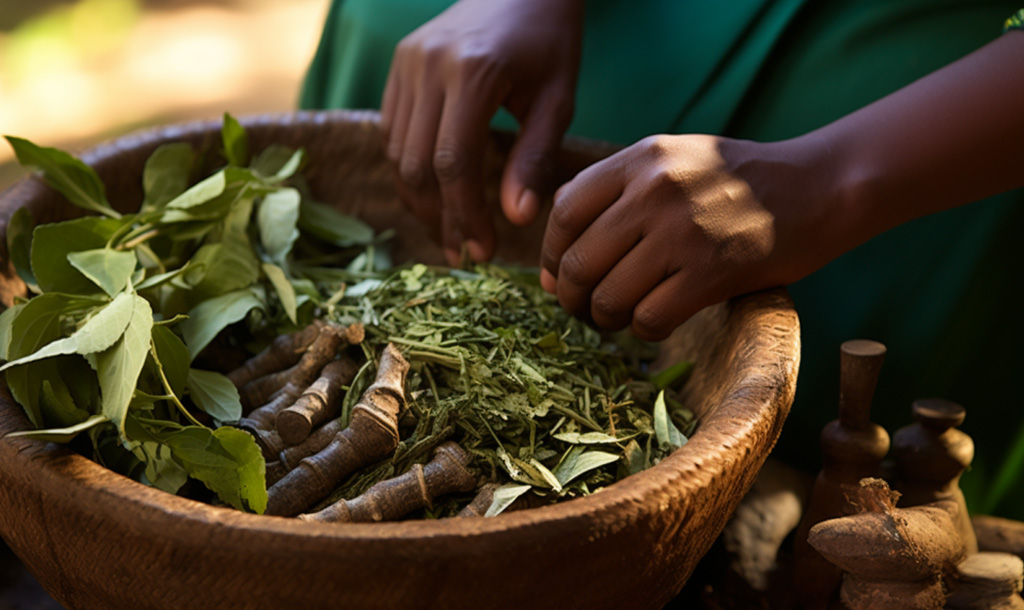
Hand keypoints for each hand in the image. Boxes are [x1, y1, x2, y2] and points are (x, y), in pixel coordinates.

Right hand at [381, 0, 582, 264]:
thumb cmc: (550, 42)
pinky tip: (435, 193)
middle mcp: (428, 65)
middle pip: (415, 164)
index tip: (483, 252)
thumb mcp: (556, 100)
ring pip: (396, 151)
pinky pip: (391, 130)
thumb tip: (516, 219)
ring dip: (419, 199)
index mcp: (474, 72)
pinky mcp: (398, 64)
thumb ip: (534, 159)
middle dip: (438, 217)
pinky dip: (408, 168)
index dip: (464, 215)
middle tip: (463, 253)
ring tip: (450, 231)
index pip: (453, 162)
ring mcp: (406, 62)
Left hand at [540, 134, 850, 340]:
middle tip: (582, 308)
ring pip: (608, 297)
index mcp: (640, 158)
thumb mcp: (672, 160)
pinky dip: (642, 330)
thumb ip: (613, 194)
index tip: (556, 275)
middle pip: (577, 261)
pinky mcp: (712, 273)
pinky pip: (649, 318)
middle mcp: (655, 190)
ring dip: (604, 319)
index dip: (550, 252)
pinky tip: (653, 322)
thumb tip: (553, 266)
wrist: (820, 186)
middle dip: (570, 297)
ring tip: (615, 318)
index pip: (564, 211)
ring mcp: (683, 232)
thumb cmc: (738, 179)